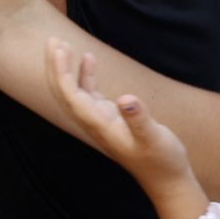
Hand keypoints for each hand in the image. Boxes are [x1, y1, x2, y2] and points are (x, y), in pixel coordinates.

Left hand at [44, 40, 207, 214]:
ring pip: (73, 90)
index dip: (61, 72)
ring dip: (65, 68)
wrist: (167, 179)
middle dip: (55, 66)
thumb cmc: (162, 160)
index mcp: (98, 125)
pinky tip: (88, 58)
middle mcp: (93, 122)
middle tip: (52, 40)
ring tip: (61, 44)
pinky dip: (85, 75)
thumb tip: (127, 99)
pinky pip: (88, 92)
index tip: (60, 48)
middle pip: (64, 92)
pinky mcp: (108, 117)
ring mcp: (99, 119)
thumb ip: (139, 119)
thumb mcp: (154, 138)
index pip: (70, 95)